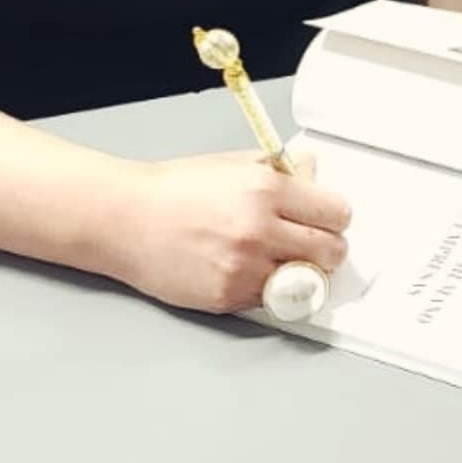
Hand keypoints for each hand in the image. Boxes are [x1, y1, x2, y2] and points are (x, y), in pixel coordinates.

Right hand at [113, 149, 350, 313]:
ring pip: (306, 282)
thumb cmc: (171, 190)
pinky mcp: (229, 296)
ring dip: (300, 273)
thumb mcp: (231, 164)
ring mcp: (245, 267)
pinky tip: (249, 270)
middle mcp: (259, 229)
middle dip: (326, 247)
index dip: (334, 216)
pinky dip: (268, 288)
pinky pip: (271, 299)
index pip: (336, 212)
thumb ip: (279, 170)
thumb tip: (312, 172)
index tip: (327, 219)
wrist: (125, 220)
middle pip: (331, 252)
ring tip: (280, 260)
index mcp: (265, 190)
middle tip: (310, 243)